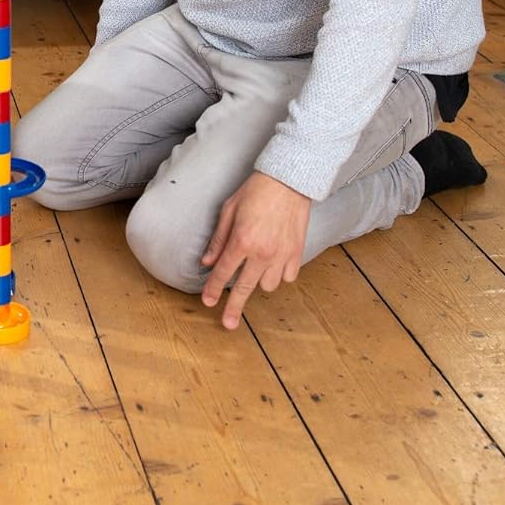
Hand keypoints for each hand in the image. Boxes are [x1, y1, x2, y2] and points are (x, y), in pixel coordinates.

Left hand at [199, 171, 310, 328]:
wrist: (289, 180)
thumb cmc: (256, 191)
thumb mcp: (229, 210)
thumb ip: (218, 240)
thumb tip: (207, 262)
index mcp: (242, 240)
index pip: (223, 272)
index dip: (213, 289)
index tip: (207, 302)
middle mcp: (262, 252)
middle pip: (244, 288)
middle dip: (234, 308)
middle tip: (228, 324)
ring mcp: (282, 255)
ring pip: (268, 286)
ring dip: (259, 282)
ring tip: (254, 271)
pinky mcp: (297, 253)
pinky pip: (287, 277)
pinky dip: (279, 275)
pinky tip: (273, 265)